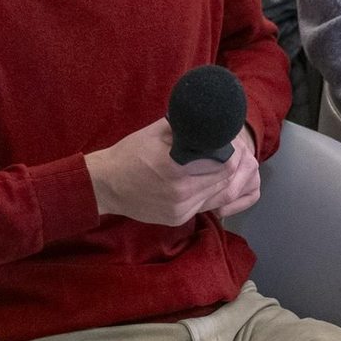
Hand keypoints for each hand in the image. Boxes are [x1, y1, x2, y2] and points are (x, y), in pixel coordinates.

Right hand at [85, 119, 259, 225]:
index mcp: (177, 167)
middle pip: (225, 180)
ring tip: (218, 167)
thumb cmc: (130, 154)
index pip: (224, 164)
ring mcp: (180, 209)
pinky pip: (204, 205)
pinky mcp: (177, 219)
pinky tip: (204, 181)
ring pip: (217, 195)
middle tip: (231, 155)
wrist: (106, 185)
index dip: (233, 154)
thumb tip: (212, 121)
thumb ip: (188, 128)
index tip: (233, 145)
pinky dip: (208, 192)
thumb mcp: (157, 132)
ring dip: (221, 181)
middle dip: (231, 167)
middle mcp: (181, 192)